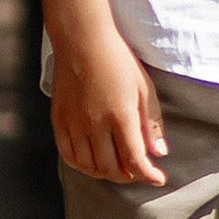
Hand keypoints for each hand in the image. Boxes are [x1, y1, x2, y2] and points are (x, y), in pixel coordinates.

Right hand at [50, 33, 168, 185]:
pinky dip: (83, 165)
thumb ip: (151, 123)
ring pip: (89, 166)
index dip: (148, 175)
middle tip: (137, 171)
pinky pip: (68, 155)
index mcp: (120, 115)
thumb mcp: (144, 88)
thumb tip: (159, 153)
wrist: (83, 40)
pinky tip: (93, 162)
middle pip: (111, 168)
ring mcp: (74, 124)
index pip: (135, 159)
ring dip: (106, 173)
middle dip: (128, 176)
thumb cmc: (118, 61)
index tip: (158, 178)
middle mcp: (95, 124)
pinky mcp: (59, 120)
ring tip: (118, 167)